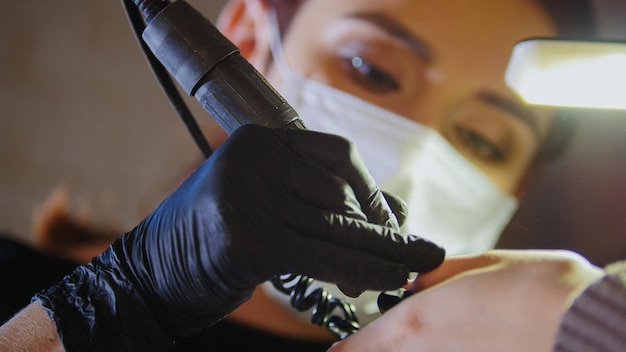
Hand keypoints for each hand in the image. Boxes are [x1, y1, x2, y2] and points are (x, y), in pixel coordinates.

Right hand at [34, 125, 443, 348]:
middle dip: (381, 228)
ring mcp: (249, 196)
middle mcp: (254, 158)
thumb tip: (390, 214)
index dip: (371, 190)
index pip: (337, 155)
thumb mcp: (263, 204)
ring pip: (337, 226)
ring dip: (383, 251)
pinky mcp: (250, 239)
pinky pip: (322, 255)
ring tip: (414, 267)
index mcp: (259, 141)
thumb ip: (315, 201)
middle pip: (342, 192)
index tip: (392, 221)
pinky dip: (361, 268)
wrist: (148, 278)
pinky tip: (389, 278)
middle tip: (414, 253)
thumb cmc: (210, 242)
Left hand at [329, 249, 602, 351]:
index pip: (367, 342)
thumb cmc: (539, 288)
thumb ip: (439, 274)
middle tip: (365, 343)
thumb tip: (417, 280)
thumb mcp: (481, 264)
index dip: (348, 348)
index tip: (337, 350)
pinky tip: (452, 344)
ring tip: (416, 337)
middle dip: (373, 350)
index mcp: (423, 319)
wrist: (585, 325)